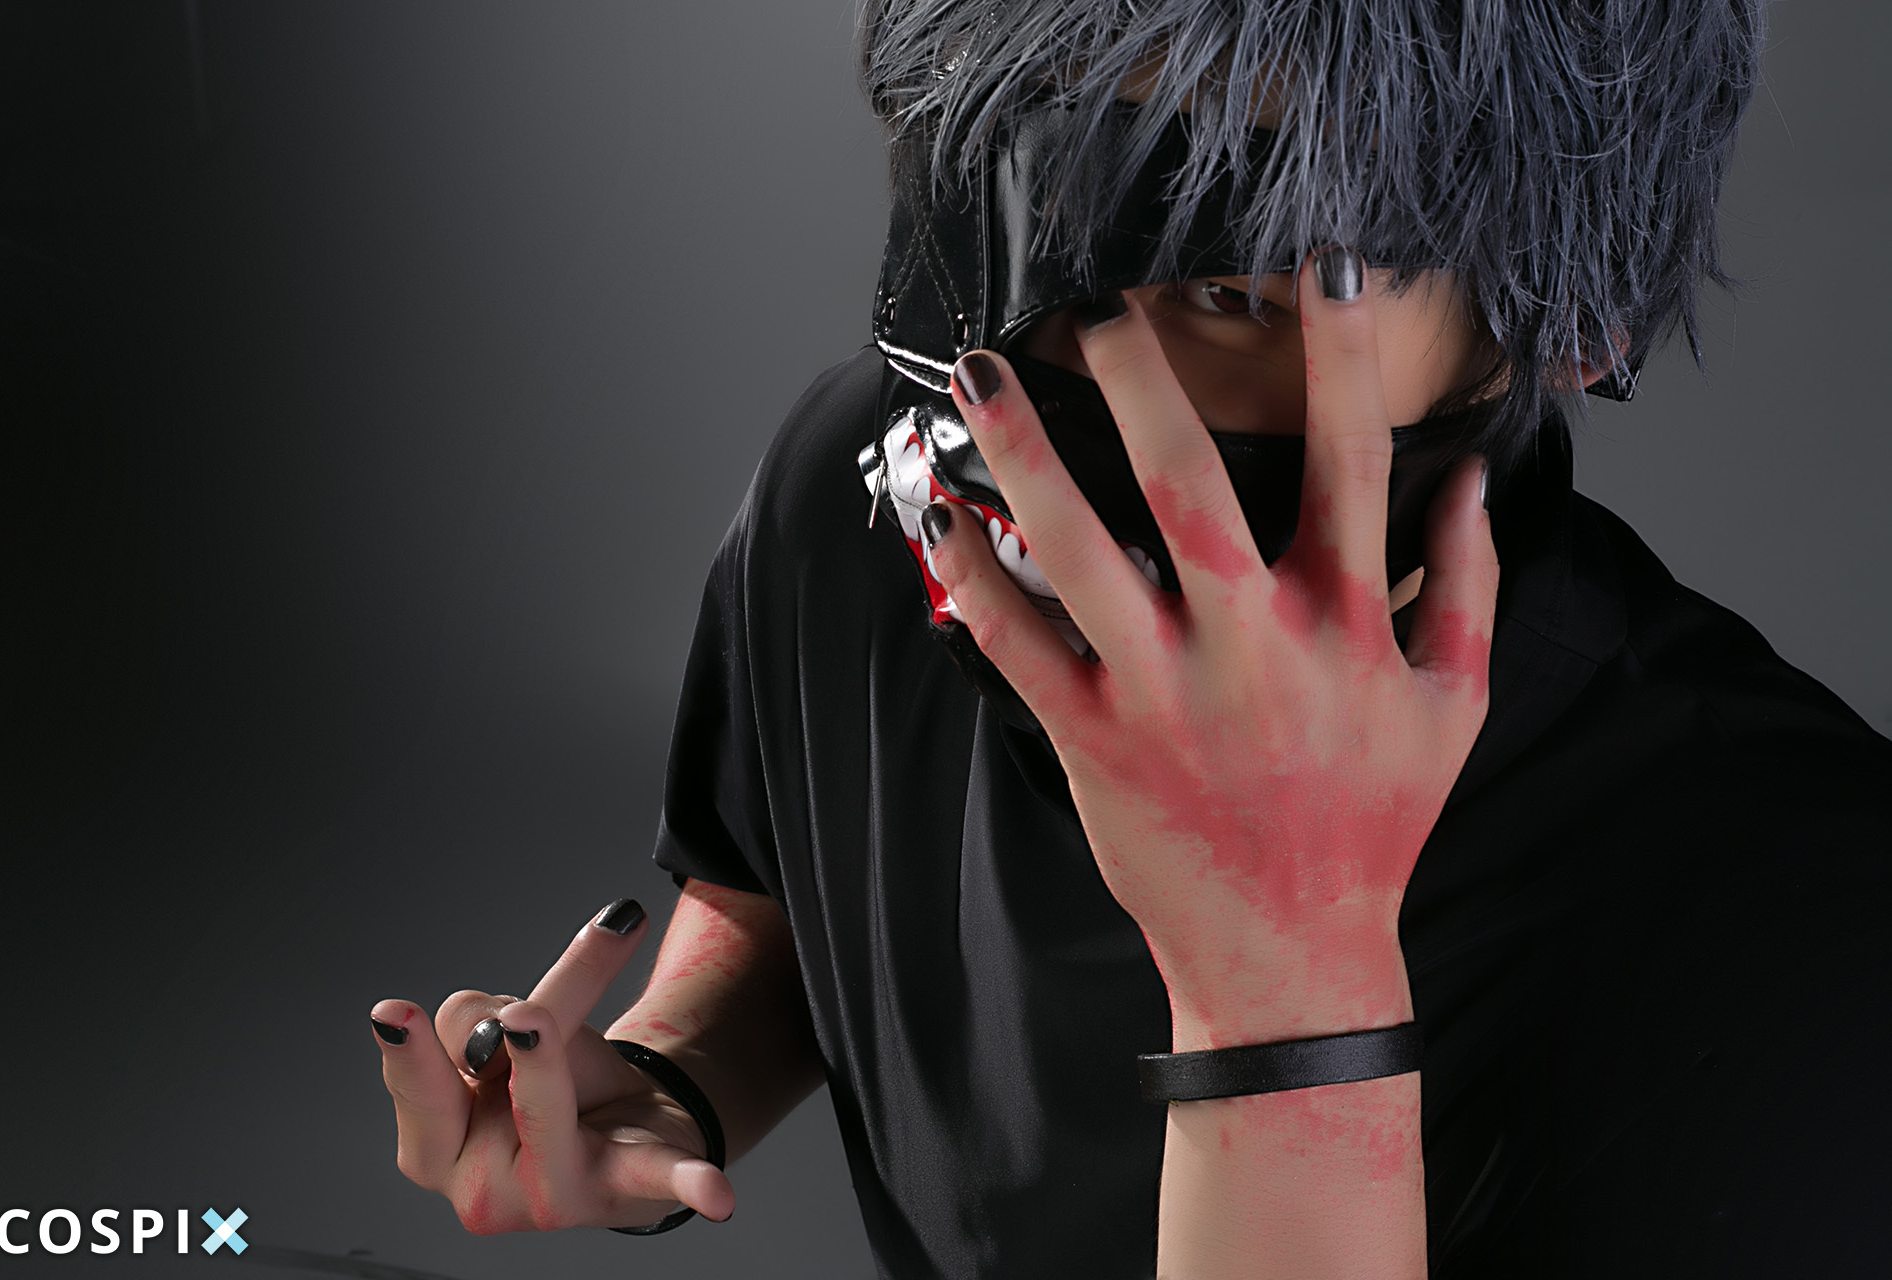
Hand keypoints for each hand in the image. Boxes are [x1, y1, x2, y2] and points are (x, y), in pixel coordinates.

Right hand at [369, 902, 735, 1231]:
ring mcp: (550, 1196)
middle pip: (474, 1095)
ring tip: (547, 1024)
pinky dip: (689, 1184)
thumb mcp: (522, 1038)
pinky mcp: (623, 1191)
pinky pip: (656, 1183)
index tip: (392, 1011)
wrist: (623, 1130)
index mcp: (431, 1150)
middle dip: (485, 1052)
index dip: (416, 1043)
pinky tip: (714, 1194)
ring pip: (545, 1107)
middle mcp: (477, 1187)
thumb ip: (506, 1018)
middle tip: (514, 1017)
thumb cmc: (552, 1085)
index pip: (421, 1076)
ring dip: (557, 1059)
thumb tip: (520, 1014)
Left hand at [926, 255, 1497, 1049]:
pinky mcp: (1095, 739)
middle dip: (1141, 381)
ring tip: (980, 378)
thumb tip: (1471, 480)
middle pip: (1190, 486)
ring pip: (1083, 554)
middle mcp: (1253, 647)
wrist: (1291, 954)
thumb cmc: (1371, 825)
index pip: (1351, 462)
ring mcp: (1166, 693)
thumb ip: (1468, 586)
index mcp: (1347, 626)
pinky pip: (1021, 646)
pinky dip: (977, 578)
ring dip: (1027, 457)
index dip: (1342, 356)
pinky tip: (944, 514)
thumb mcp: (1453, 707)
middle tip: (1096, 301)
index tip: (1322, 262)